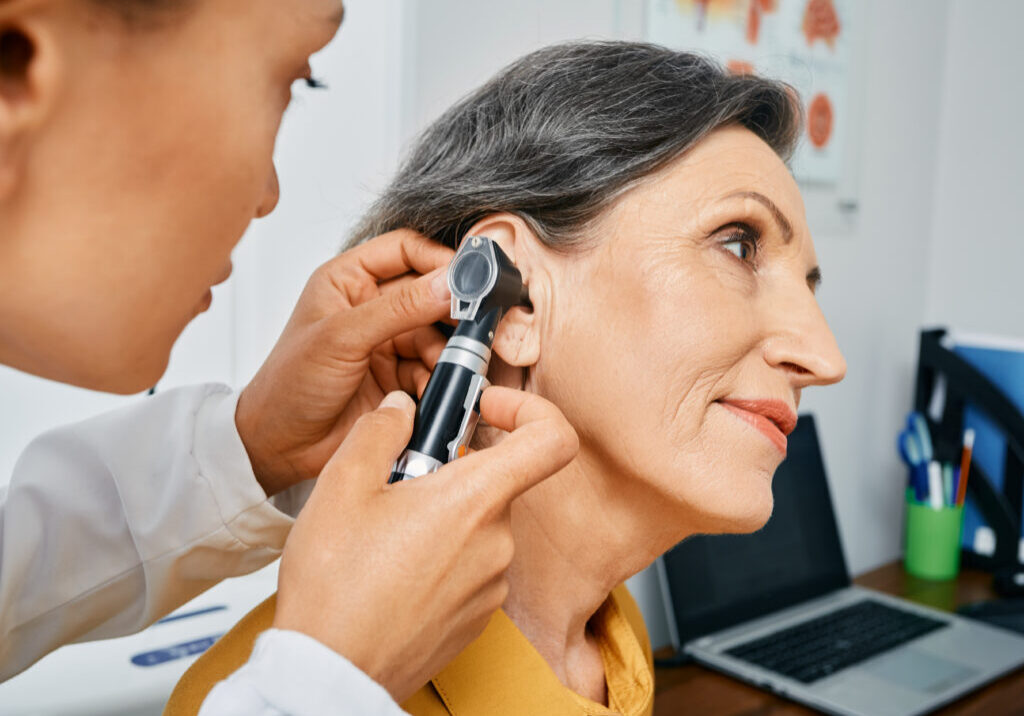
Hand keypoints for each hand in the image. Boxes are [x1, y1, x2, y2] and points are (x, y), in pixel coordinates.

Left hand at [236, 230, 454, 495]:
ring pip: (437, 335)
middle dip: (450, 311)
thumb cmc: (288, 385)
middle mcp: (370, 306)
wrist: (279, 448)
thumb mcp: (342, 337)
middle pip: (429, 294)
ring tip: (443, 368)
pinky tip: (428, 391)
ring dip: (445, 352)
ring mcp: (387, 342)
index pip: (405, 249)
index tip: (468, 277)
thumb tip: (447, 283)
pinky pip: (433, 369)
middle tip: (471, 324)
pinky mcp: (398, 377)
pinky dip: (437, 380)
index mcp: (348, 280)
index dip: (438, 258)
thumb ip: (399, 308)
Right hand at [272, 386, 578, 701]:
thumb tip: (402, 410)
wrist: (330, 672)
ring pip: (479, 525)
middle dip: (450, 472)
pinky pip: (471, 566)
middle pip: (497, 482)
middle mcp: (497, 544)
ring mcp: (491, 586)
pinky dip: (441, 555)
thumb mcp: (343, 485)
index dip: (530, 410)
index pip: (552, 440)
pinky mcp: (477, 618)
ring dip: (441, 516)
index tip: (487, 409)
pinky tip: (392, 571)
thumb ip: (380, 431)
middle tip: (397, 484)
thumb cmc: (335, 585)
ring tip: (383, 534)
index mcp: (475, 501)